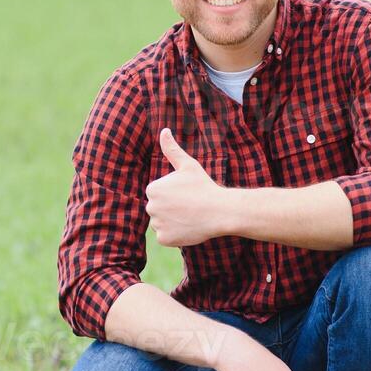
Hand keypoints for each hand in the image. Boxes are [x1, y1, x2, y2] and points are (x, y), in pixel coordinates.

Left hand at [145, 128, 229, 247]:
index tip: (186, 195)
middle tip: (190, 206)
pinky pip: (167, 237)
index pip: (158, 194)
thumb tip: (163, 130)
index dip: (173, 195)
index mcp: (152, 189)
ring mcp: (157, 224)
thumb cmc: (204, 186)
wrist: (220, 211)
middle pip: (158, 209)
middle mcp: (150, 207)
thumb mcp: (188, 165)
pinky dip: (176, 235)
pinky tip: (189, 227)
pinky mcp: (164, 239)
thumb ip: (172, 149)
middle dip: (171, 209)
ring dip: (173, 222)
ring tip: (190, 216)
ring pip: (162, 223)